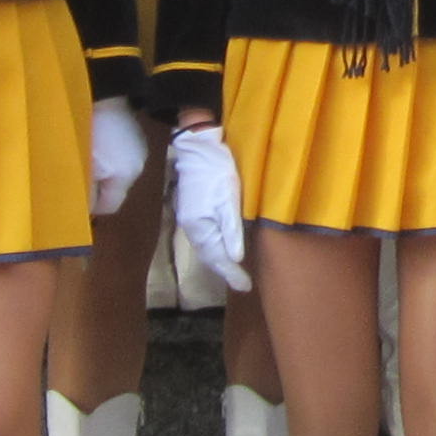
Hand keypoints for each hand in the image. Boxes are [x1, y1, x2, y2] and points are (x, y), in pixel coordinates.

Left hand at [88, 95, 148, 216]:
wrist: (102, 91)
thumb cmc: (88, 130)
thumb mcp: (81, 163)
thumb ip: (83, 189)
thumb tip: (83, 209)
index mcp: (126, 175)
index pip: (109, 206)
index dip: (91, 206)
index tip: (74, 196)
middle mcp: (137, 166)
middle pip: (115, 189)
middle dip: (96, 187)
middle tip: (76, 177)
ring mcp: (138, 149)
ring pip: (117, 172)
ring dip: (102, 170)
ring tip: (85, 158)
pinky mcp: (134, 136)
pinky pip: (120, 156)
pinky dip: (108, 155)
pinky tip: (96, 143)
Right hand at [166, 124, 251, 291]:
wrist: (197, 148)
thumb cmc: (216, 172)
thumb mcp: (229, 199)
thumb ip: (231, 230)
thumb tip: (236, 258)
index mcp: (200, 227)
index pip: (217, 258)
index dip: (232, 274)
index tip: (245, 287)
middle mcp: (191, 227)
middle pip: (208, 256)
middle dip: (225, 271)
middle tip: (241, 284)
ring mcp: (189, 219)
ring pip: (205, 248)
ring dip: (218, 261)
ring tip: (233, 271)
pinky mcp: (192, 210)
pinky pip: (203, 238)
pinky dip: (213, 248)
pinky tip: (221, 248)